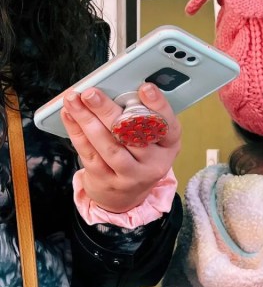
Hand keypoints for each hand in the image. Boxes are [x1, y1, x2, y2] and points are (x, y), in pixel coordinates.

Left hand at [61, 84, 181, 212]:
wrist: (125, 197)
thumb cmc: (137, 157)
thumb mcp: (151, 141)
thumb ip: (140, 117)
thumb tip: (115, 89)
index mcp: (168, 146)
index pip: (168, 125)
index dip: (158, 106)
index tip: (145, 88)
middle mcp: (154, 163)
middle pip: (132, 134)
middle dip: (108, 111)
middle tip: (91, 93)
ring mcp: (131, 175)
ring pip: (108, 145)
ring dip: (87, 120)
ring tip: (74, 100)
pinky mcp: (107, 181)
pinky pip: (90, 153)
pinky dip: (77, 132)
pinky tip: (70, 115)